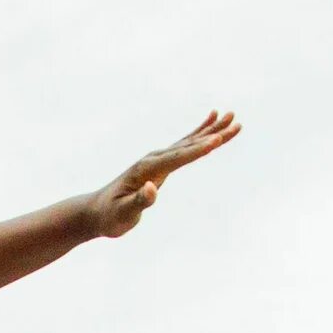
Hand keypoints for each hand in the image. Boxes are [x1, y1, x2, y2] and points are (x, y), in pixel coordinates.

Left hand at [83, 111, 239, 238]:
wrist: (96, 212)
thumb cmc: (110, 216)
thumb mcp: (123, 213)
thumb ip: (139, 202)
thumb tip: (152, 189)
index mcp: (147, 169)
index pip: (177, 158)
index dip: (198, 151)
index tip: (217, 141)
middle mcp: (154, 159)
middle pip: (189, 144)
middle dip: (213, 134)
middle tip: (235, 121)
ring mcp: (157, 159)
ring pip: (190, 141)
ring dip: (212, 130)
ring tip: (231, 116)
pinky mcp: (161, 164)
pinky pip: (184, 146)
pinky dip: (199, 134)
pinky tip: (211, 122)